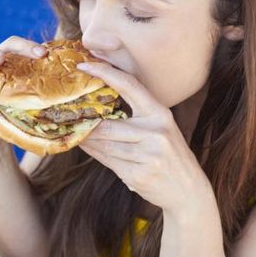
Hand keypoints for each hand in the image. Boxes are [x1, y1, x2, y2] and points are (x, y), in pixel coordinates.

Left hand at [76, 62, 213, 217]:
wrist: (188, 191)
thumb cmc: (169, 156)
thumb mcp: (160, 130)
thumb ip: (136, 117)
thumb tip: (99, 105)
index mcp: (160, 114)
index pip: (130, 86)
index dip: (105, 72)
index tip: (84, 64)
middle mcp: (156, 133)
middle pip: (108, 125)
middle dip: (86, 123)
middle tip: (67, 114)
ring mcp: (148, 156)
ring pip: (104, 145)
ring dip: (86, 140)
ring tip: (73, 132)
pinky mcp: (138, 175)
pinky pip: (107, 161)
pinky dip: (94, 154)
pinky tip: (85, 146)